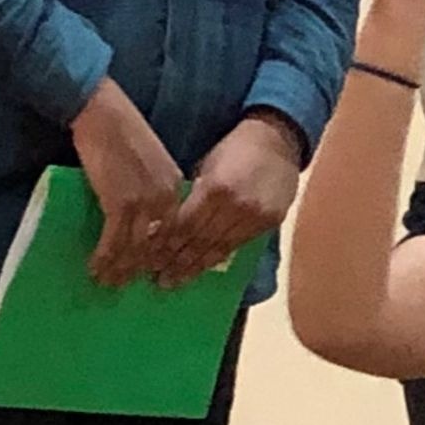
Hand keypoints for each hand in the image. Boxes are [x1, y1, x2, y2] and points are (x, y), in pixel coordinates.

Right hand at [69, 79, 183, 287]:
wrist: (103, 113)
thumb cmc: (121, 133)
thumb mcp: (150, 162)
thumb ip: (153, 186)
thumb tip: (143, 214)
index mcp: (176, 186)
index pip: (176, 230)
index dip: (164, 254)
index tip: (156, 270)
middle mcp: (166, 197)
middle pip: (158, 244)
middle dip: (143, 268)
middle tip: (128, 285)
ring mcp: (145, 202)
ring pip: (136, 247)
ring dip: (120, 269)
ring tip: (108, 283)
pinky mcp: (120, 202)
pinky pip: (114, 240)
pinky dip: (105, 258)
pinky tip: (96, 268)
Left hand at [151, 114, 301, 288]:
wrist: (277, 143)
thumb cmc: (234, 150)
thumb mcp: (207, 166)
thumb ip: (192, 196)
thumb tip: (167, 225)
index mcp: (215, 188)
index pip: (183, 225)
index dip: (164, 245)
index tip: (147, 259)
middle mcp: (235, 207)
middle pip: (199, 241)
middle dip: (176, 262)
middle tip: (157, 280)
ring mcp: (254, 217)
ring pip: (218, 249)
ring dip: (194, 268)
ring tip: (174, 282)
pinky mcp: (268, 224)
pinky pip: (237, 246)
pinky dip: (216, 258)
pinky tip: (202, 268)